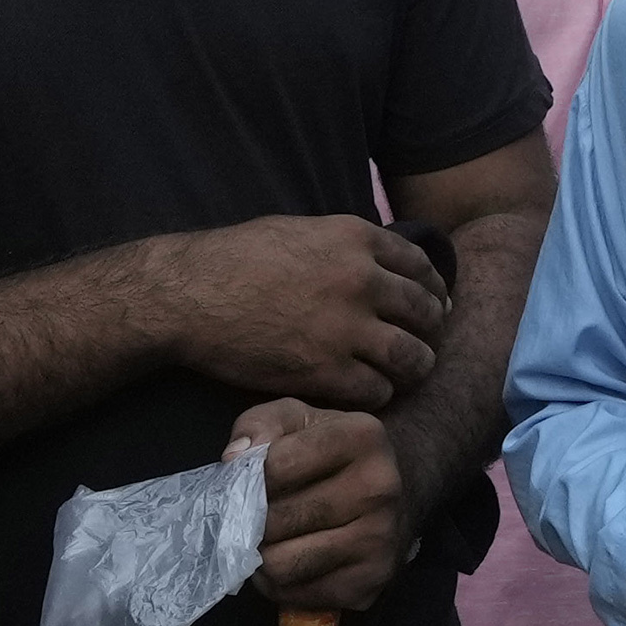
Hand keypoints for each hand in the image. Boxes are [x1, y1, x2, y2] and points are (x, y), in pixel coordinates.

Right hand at [144, 217, 447, 410]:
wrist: (188, 294)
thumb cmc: (234, 258)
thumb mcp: (300, 230)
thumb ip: (346, 245)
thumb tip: (380, 263)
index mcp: (355, 239)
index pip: (422, 267)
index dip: (435, 290)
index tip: (436, 305)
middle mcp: (360, 280)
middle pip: (426, 313)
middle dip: (430, 332)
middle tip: (421, 344)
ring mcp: (346, 327)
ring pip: (413, 358)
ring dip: (412, 368)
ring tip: (400, 374)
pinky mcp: (325, 370)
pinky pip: (377, 391)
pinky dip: (376, 394)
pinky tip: (363, 390)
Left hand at [240, 401, 412, 611]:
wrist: (398, 489)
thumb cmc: (332, 451)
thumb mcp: (297, 419)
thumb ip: (259, 425)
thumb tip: (233, 460)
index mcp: (362, 437)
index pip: (275, 466)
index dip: (248, 478)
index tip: (250, 481)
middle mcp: (380, 488)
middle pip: (276, 520)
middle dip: (251, 521)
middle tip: (251, 516)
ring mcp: (379, 540)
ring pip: (281, 564)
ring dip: (261, 556)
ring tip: (267, 540)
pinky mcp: (371, 582)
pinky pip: (295, 594)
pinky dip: (278, 583)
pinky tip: (289, 560)